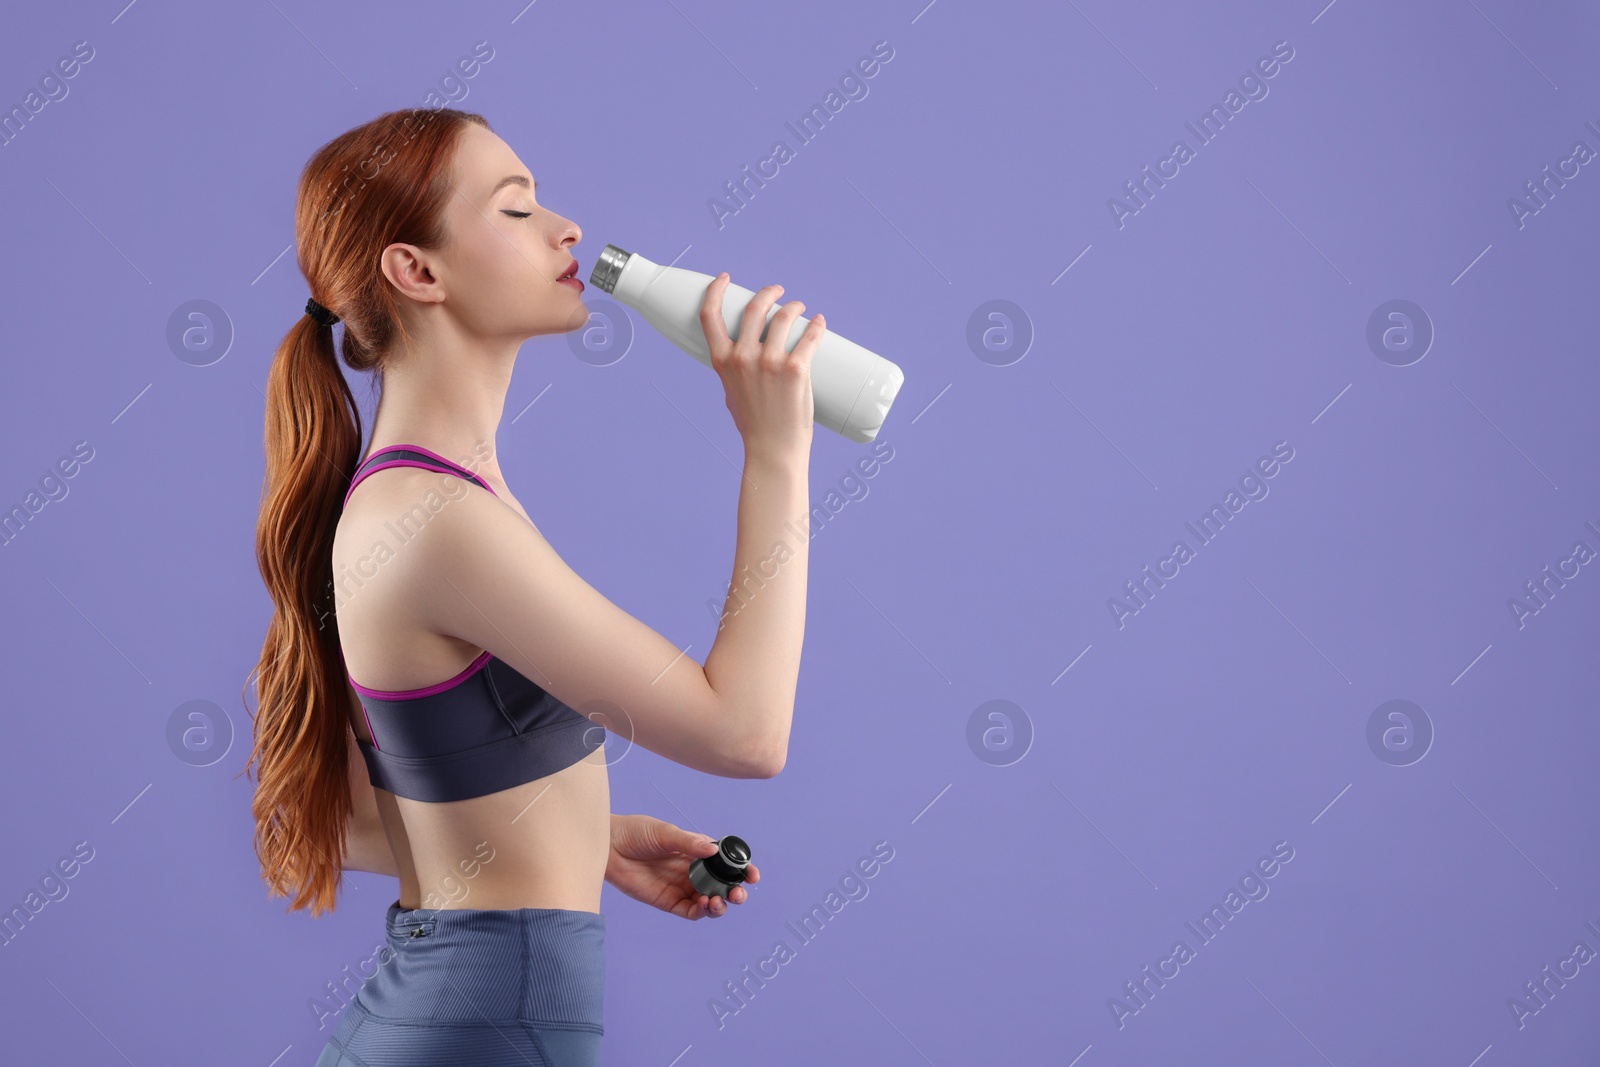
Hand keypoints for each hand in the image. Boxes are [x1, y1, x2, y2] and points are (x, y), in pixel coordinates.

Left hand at [604, 813, 760, 919]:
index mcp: (697, 850)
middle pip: (722, 886)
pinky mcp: (668, 901)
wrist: (608, 847)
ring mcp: (682, 887)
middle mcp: (693, 870)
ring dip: (719, 905)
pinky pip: (690, 911)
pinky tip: (703, 905)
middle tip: (738, 894)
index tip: (753, 875)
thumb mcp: (665, 833)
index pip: (726, 863)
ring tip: (717, 902)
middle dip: (735, 892)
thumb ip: (689, 843)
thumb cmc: (636, 832)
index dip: (742, 870)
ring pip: (709, 902)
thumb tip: (714, 850)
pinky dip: (701, 912)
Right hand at [700, 273, 821, 458]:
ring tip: (801, 308)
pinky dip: (816, 325)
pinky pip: (809, 337)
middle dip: (768, 293)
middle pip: (755, 308)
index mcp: (722, 361)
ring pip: (784, 317)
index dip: (716, 290)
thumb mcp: (731, 393)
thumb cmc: (753, 424)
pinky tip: (819, 321)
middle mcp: (743, 357)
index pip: (710, 315)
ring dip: (794, 306)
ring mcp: (770, 362)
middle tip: (779, 292)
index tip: (726, 278)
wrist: (772, 449)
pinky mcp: (796, 370)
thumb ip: (733, 371)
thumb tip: (742, 354)